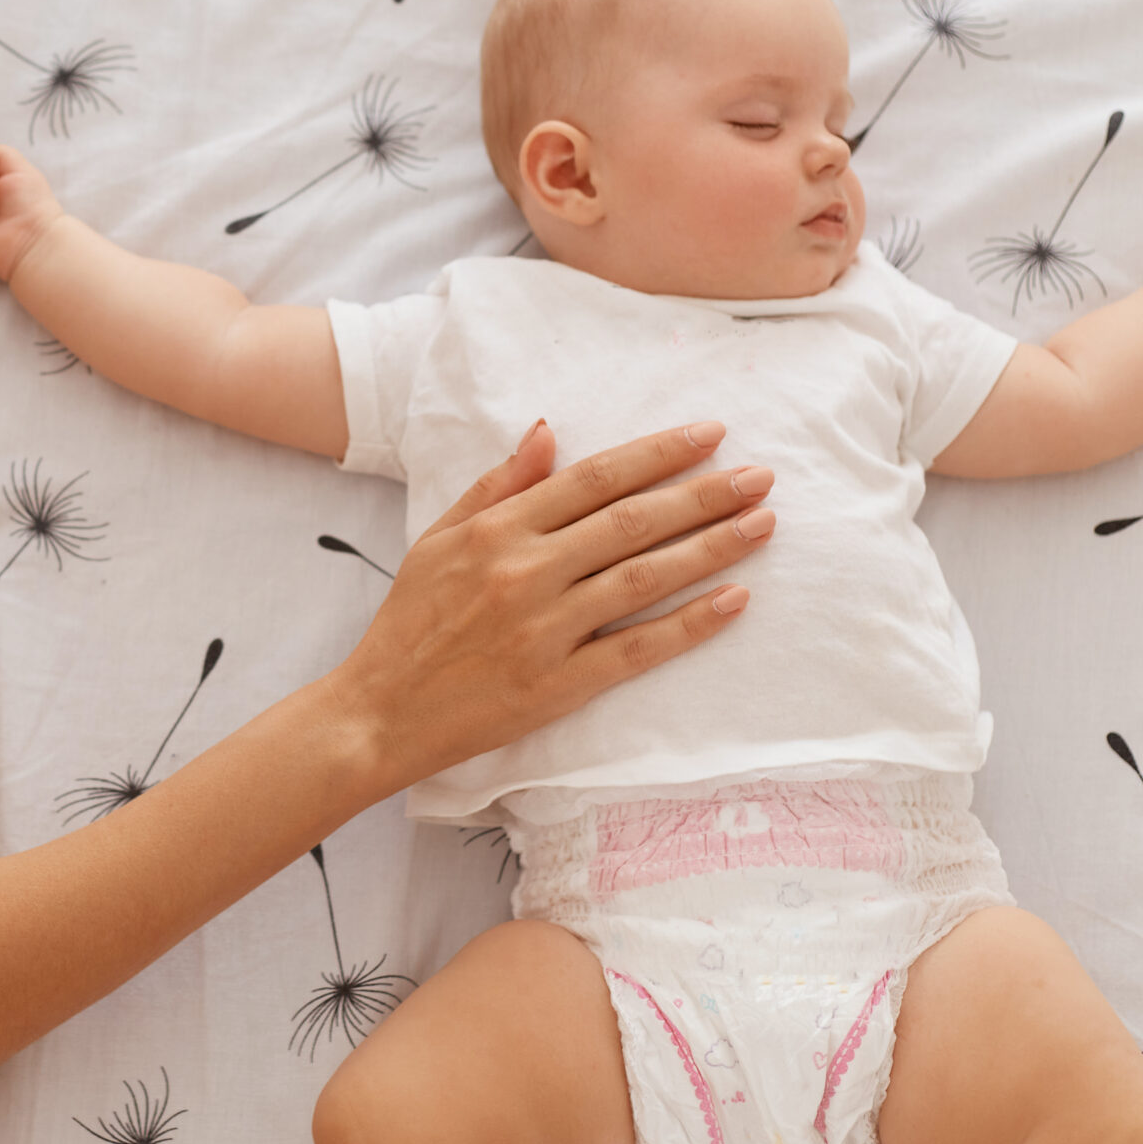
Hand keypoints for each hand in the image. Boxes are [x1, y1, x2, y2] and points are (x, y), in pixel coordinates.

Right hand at [326, 420, 777, 791]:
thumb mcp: (439, 537)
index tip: (710, 433)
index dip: (657, 453)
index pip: (594, 478)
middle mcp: (524, 572)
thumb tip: (548, 432)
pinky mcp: (558, 684)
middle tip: (761, 477)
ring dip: (711, 548)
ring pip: (644, 578)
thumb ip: (497, 485)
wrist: (379, 711)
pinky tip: (734, 601)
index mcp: (497, 530)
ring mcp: (544, 630)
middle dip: (704, 494)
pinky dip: (690, 625)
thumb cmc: (409, 622)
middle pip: (631, 522)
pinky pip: (637, 649)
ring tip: (763, 525)